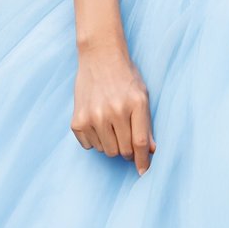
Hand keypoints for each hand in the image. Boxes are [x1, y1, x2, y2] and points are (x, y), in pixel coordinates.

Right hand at [71, 46, 155, 174]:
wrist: (99, 56)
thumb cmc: (125, 76)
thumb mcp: (142, 95)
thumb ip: (146, 124)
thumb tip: (150, 151)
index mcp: (135, 104)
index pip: (140, 143)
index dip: (143, 161)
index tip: (143, 171)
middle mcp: (114, 111)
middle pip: (123, 151)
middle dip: (127, 149)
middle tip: (125, 135)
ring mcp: (93, 115)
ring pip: (106, 151)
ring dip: (111, 143)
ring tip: (110, 124)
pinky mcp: (78, 119)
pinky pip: (89, 146)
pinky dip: (95, 140)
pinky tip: (97, 123)